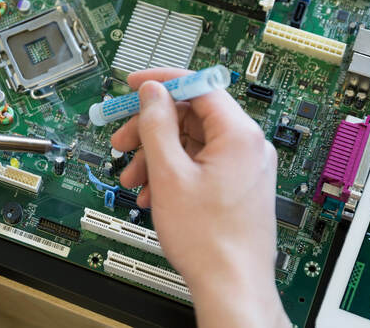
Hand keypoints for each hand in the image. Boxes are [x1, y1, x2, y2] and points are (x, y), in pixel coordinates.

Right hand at [111, 69, 288, 327]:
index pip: (198, 86)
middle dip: (151, 129)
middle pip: (191, 116)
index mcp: (239, 135)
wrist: (231, 286)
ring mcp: (243, 167)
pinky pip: (200, 164)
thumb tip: (152, 93)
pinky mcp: (237, 185)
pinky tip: (151, 191)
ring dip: (156, 155)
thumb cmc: (208, 239)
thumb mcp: (169, 173)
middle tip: (122, 141)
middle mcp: (247, 146)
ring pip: (191, 143)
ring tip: (132, 177)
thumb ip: (157, 125)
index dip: (161, 82)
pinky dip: (172, 172)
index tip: (134, 85)